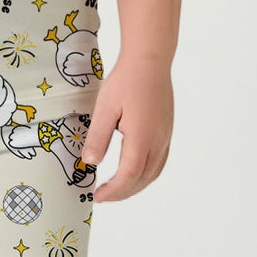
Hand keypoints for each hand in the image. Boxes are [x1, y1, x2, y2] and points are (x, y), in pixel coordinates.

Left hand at [79, 56, 173, 201]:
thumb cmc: (125, 80)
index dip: (113, 191)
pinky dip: (146, 174)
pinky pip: (160, 161)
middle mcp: (158, 141)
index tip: (97, 196)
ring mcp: (165, 136)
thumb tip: (90, 163)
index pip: (129, 176)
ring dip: (136, 185)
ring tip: (117, 188)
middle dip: (123, 192)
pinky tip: (134, 171)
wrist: (150, 60)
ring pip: (154, 172)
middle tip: (103, 196)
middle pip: (143, 179)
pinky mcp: (167, 131)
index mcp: (142, 138)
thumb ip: (98, 137)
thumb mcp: (104, 108)